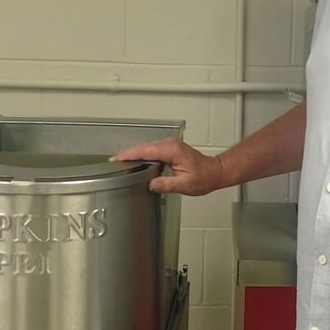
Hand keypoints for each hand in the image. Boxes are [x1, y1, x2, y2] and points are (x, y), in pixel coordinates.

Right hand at [112, 137, 226, 195]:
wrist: (215, 172)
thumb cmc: (204, 177)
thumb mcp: (184, 184)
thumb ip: (165, 184)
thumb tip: (150, 184)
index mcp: (171, 150)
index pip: (144, 151)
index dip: (129, 155)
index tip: (116, 159)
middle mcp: (170, 144)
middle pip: (143, 147)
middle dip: (128, 154)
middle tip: (114, 162)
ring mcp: (170, 145)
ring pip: (147, 147)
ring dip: (134, 154)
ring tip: (121, 162)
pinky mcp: (171, 148)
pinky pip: (152, 149)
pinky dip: (142, 154)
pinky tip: (136, 161)